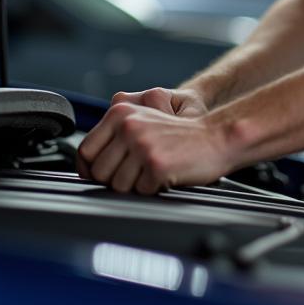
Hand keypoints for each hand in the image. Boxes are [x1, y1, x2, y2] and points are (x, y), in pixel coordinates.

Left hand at [76, 90, 225, 194]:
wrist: (217, 136)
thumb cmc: (181, 135)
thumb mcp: (143, 123)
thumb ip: (114, 137)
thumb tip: (87, 167)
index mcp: (121, 113)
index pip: (85, 150)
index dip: (89, 170)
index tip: (100, 177)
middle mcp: (129, 126)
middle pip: (99, 173)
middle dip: (115, 181)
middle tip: (136, 174)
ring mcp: (142, 145)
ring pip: (118, 186)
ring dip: (135, 187)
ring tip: (153, 173)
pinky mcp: (156, 164)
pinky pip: (140, 191)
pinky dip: (152, 189)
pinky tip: (166, 176)